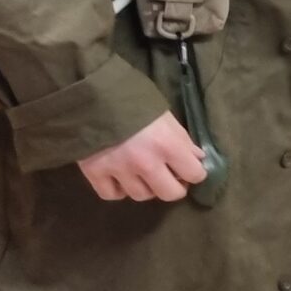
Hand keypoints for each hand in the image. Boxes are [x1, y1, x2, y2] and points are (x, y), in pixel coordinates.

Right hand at [78, 112, 206, 201]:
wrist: (92, 94)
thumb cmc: (135, 102)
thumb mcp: (165, 116)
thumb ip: (182, 139)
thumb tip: (198, 159)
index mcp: (168, 145)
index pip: (194, 174)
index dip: (194, 172)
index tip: (188, 168)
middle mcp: (146, 163)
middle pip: (170, 194)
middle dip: (174, 187)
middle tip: (169, 176)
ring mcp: (119, 170)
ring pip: (141, 196)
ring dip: (145, 187)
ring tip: (142, 173)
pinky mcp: (95, 173)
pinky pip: (111, 195)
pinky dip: (118, 190)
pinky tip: (120, 178)